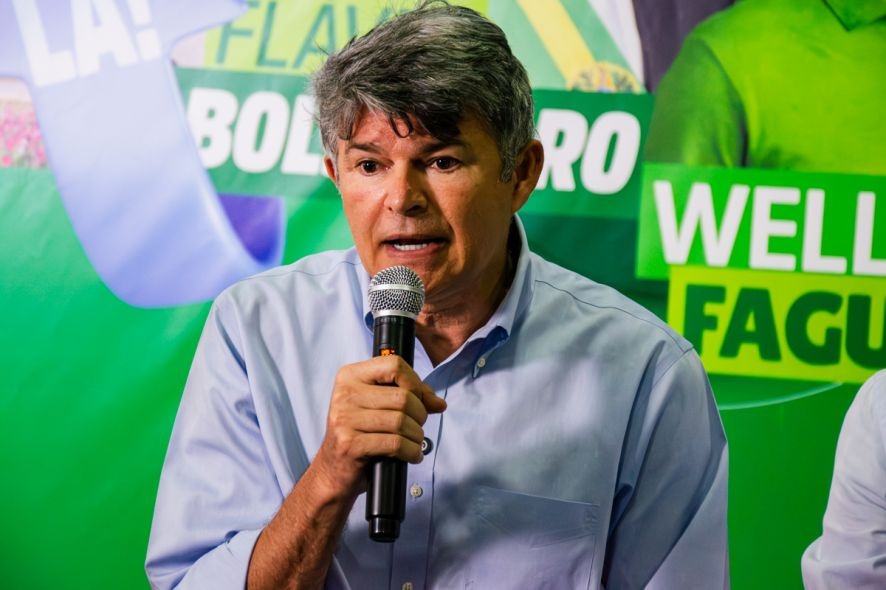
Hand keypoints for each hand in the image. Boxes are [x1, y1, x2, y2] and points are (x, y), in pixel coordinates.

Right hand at [312, 355, 445, 498]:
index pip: (394, 364)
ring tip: (414, 442)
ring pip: (401, 421)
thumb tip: (438, 403)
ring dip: (417, 436)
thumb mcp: (379, 406)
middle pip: (403, 396)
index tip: (420, 399)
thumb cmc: (360, 434)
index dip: (415, 382)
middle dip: (420, 414)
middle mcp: (344, 393)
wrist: (333, 470)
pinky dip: (411, 451)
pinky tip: (411, 455)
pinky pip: (395, 444)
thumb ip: (409, 396)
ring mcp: (345, 419)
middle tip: (417, 427)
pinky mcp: (350, 444)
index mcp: (350, 376)